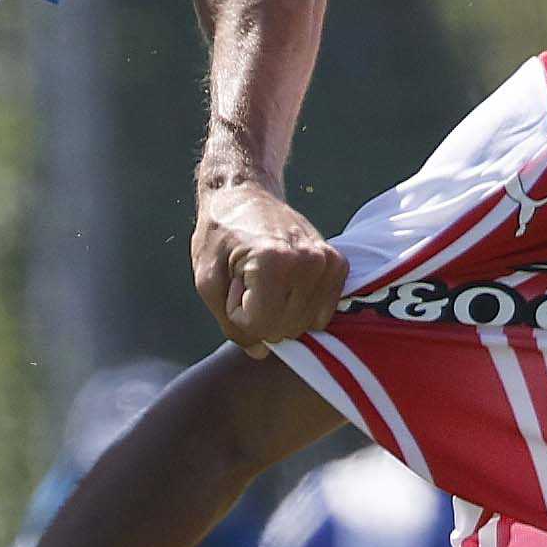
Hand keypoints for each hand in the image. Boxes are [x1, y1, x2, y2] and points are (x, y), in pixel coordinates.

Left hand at [190, 180, 346, 350]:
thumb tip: (260, 352)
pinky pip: (323, 315)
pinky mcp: (339, 265)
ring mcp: (327, 263)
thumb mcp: (207, 280)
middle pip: (284, 331)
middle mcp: (308, 262)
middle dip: (259, 315)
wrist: (245, 194)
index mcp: (273, 262)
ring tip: (267, 281)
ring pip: (304, 327)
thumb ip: (229, 323)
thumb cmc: (220, 236)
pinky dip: (301, 308)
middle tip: (249, 280)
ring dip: (280, 312)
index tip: (234, 282)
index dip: (237, 314)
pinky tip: (286, 284)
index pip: (259, 327)